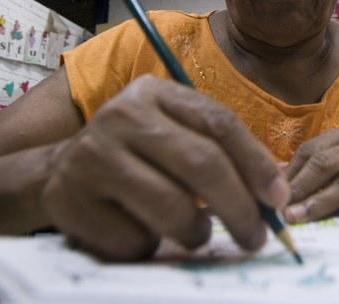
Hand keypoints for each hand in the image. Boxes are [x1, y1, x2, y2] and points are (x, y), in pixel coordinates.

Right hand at [40, 75, 288, 259]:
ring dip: (196, 232)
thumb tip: (277, 194)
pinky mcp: (70, 200)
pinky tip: (141, 231)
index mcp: (154, 92)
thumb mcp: (174, 135)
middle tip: (256, 237)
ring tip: (195, 231)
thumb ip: (220, 153)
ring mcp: (92, 156)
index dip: (256, 163)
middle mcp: (121, 114)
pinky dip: (150, 247)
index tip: (278, 199)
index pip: (218, 123)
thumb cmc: (136, 156)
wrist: (60, 173)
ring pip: (172, 208)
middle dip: (240, 207)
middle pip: (201, 163)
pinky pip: (134, 240)